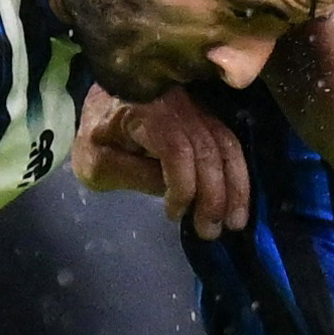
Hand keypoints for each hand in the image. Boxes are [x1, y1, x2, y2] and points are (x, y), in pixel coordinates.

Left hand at [77, 86, 249, 235]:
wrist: (102, 103)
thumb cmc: (95, 136)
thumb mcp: (97, 162)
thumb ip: (133, 175)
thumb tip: (171, 190)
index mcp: (144, 115)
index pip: (176, 149)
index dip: (182, 187)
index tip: (173, 214)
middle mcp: (176, 107)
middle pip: (207, 150)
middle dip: (213, 195)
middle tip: (210, 231)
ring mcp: (195, 110)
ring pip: (226, 147)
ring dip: (234, 188)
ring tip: (234, 223)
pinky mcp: (206, 118)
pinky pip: (230, 144)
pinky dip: (238, 175)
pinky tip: (237, 202)